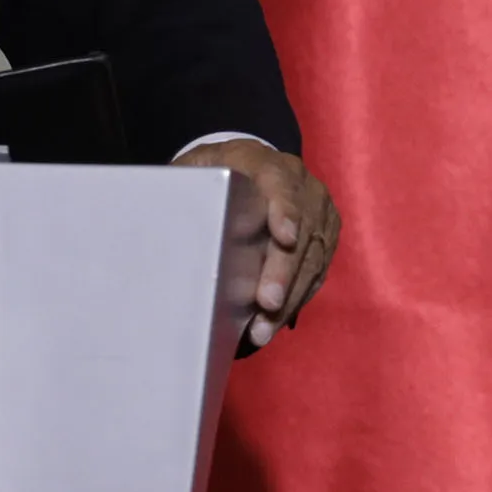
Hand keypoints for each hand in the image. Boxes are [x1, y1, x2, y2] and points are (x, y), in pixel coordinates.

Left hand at [180, 138, 342, 346]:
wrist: (251, 168)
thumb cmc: (215, 174)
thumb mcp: (196, 169)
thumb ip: (183, 185)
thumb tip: (166, 215)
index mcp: (266, 163)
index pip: (281, 183)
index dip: (285, 210)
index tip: (283, 238)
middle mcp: (301, 183)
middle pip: (301, 228)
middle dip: (284, 270)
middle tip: (267, 303)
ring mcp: (319, 209)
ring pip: (313, 255)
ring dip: (290, 295)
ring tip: (264, 328)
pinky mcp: (326, 234)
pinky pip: (318, 269)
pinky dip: (297, 298)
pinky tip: (275, 321)